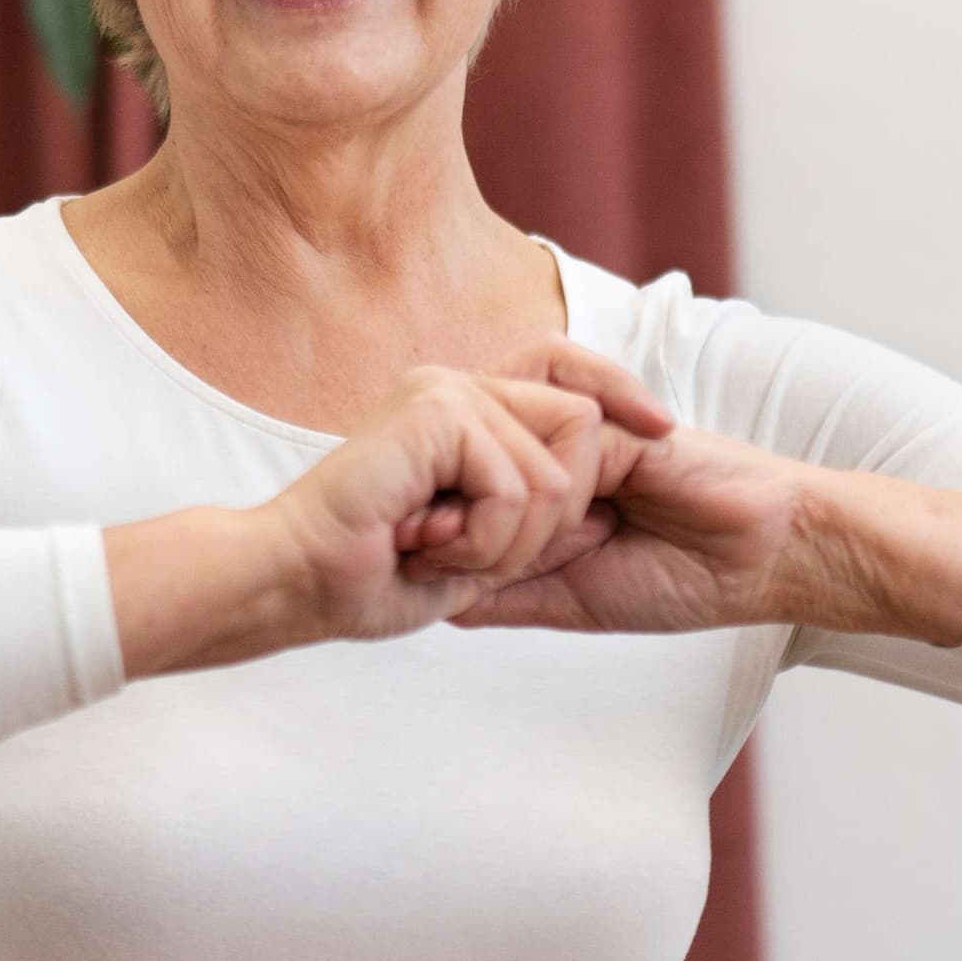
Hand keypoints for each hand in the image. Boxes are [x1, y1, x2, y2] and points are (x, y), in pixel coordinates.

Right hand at [105, 340, 676, 677]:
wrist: (296, 583)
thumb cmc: (367, 580)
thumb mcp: (474, 559)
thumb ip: (534, 531)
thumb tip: (603, 513)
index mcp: (465, 413)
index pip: (569, 377)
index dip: (622, 394)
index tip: (665, 430)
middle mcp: (459, 388)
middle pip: (581, 424)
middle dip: (555, 513)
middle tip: (475, 553)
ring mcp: (445, 391)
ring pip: (554, 469)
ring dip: (509, 541)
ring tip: (440, 552)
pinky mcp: (436, 411)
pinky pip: (517, 485)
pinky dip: (486, 538)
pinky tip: (431, 545)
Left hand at [453, 425, 961, 645]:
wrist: (764, 559)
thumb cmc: (682, 582)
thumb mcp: (571, 604)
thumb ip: (505, 596)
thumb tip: (431, 601)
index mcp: (542, 496)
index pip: (465, 493)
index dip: (432, 520)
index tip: (410, 555)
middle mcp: (553, 457)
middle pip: (469, 457)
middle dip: (443, 500)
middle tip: (426, 539)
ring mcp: (581, 435)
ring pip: (500, 445)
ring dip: (493, 500)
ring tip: (496, 536)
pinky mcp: (616, 421)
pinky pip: (559, 436)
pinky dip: (551, 488)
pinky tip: (576, 523)